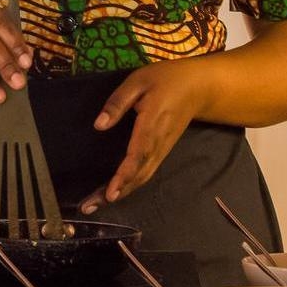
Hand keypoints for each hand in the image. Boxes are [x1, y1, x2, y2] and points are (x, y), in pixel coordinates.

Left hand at [78, 60, 208, 212]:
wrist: (198, 87)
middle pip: (138, 174)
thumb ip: (118, 102)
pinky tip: (115, 191)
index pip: (138, 154)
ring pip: (143, 177)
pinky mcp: (162, 151)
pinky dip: (130, 185)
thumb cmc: (166, 80)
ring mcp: (162, 149)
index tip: (110, 192)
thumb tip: (98, 125)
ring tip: (96, 203)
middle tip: (89, 206)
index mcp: (152, 123)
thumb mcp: (138, 81)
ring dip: (121, 192)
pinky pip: (146, 172)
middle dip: (115, 192)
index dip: (124, 174)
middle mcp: (159, 142)